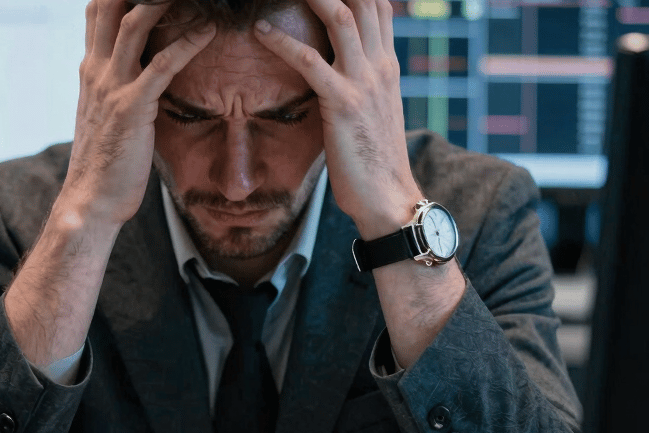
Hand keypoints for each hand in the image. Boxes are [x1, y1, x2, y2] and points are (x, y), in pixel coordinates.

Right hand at [66, 0, 215, 224]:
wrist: (90, 200)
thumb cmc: (104, 160)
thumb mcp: (104, 114)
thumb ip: (115, 87)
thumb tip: (136, 74)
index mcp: (90, 69)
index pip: (96, 12)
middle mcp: (97, 70)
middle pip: (109, 6)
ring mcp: (112, 86)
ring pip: (133, 24)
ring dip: (162, 1)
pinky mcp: (132, 107)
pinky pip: (162, 65)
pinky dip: (187, 43)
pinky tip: (208, 31)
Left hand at [253, 0, 420, 238]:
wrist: (389, 197)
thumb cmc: (374, 159)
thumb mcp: (375, 111)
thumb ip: (362, 83)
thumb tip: (339, 70)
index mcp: (387, 66)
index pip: (379, 7)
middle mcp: (380, 66)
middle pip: (364, 2)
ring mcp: (364, 83)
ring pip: (341, 19)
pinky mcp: (343, 104)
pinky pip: (310, 62)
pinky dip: (282, 41)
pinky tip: (260, 31)